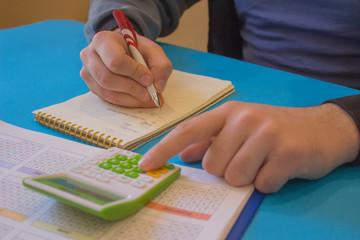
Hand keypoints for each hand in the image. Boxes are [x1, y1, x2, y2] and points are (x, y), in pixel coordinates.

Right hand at [80, 30, 172, 106]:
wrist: (125, 51)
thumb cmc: (137, 49)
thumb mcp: (153, 51)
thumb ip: (161, 66)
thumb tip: (158, 86)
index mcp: (103, 40)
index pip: (115, 60)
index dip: (134, 72)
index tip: (149, 79)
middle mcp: (89, 55)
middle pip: (107, 78)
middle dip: (132, 88)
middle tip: (150, 93)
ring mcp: (88, 73)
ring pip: (107, 92)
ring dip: (130, 99)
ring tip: (148, 98)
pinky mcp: (92, 87)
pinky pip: (107, 99)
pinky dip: (126, 102)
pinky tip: (138, 100)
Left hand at [139, 101, 359, 192]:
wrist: (323, 127)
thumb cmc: (275, 128)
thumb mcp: (240, 128)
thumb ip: (210, 140)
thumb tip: (185, 155)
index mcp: (228, 113)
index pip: (188, 130)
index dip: (163, 148)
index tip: (145, 166)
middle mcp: (244, 119)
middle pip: (212, 165)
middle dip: (226, 171)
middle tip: (247, 159)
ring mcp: (266, 134)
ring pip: (234, 177)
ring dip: (248, 178)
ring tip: (263, 163)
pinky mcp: (287, 152)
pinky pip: (262, 184)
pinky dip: (268, 183)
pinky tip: (279, 168)